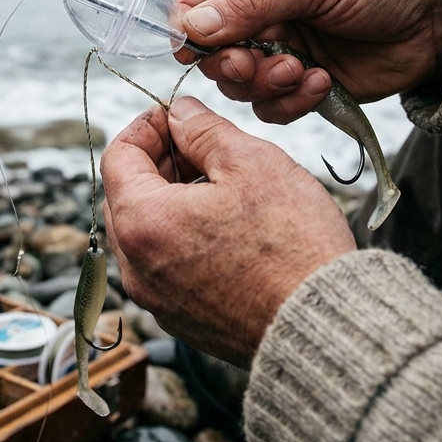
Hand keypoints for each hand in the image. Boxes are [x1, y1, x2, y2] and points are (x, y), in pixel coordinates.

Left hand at [101, 97, 354, 368]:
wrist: (323, 327)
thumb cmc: (292, 245)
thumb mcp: (251, 163)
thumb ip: (204, 131)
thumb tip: (180, 113)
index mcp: (142, 222)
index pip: (118, 155)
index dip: (147, 125)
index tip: (177, 115)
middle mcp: (136, 267)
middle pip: (125, 196)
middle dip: (158, 163)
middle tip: (201, 146)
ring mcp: (156, 299)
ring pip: (146, 233)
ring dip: (171, 201)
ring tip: (220, 186)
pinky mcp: (182, 321)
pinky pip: (166, 268)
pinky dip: (183, 239)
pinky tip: (226, 229)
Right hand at [174, 0, 441, 123]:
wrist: (439, 19)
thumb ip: (251, 3)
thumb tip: (192, 27)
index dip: (188, 18)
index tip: (193, 46)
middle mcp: (262, 7)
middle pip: (211, 45)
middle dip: (228, 61)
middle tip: (250, 65)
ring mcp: (281, 46)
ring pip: (238, 82)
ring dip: (263, 83)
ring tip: (299, 71)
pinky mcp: (302, 82)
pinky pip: (271, 106)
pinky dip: (289, 102)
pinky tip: (322, 83)